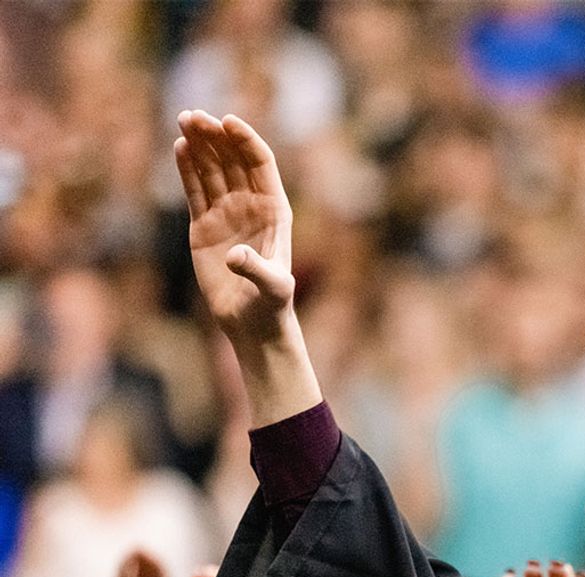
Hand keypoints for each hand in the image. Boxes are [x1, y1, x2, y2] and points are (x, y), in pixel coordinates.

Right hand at [174, 110, 295, 341]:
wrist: (251, 323)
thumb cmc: (270, 305)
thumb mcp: (273, 289)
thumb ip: (258, 269)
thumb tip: (236, 256)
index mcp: (275, 211)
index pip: (261, 165)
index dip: (246, 141)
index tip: (228, 121)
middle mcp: (251, 206)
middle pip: (233, 160)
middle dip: (216, 137)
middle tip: (196, 116)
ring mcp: (226, 213)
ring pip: (212, 169)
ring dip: (200, 144)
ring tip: (184, 120)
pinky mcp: (204, 225)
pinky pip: (195, 189)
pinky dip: (187, 168)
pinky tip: (179, 146)